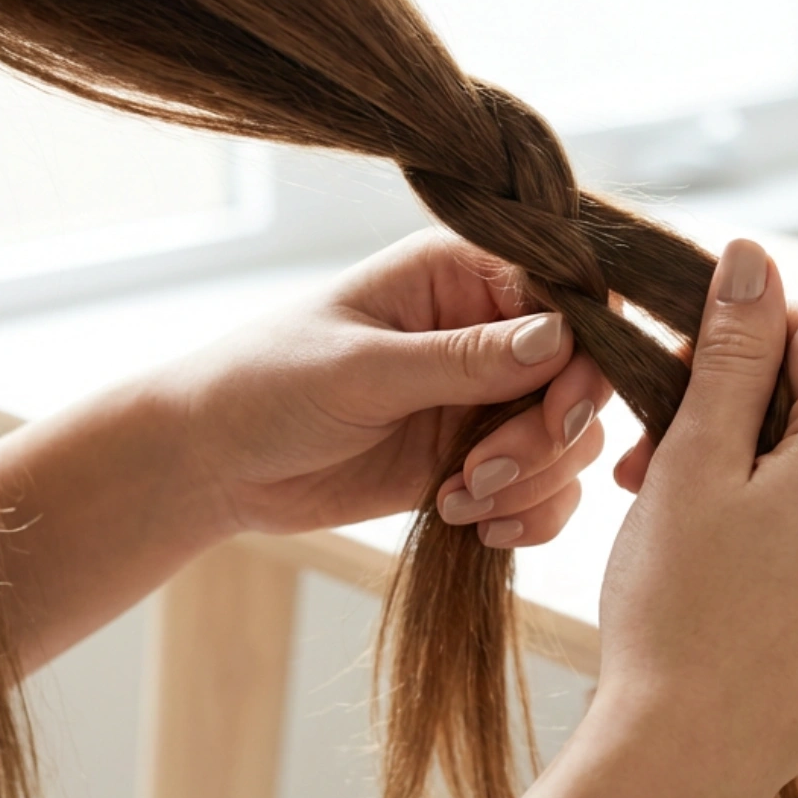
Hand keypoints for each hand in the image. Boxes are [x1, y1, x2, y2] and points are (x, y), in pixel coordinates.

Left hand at [164, 229, 612, 543]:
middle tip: (484, 471)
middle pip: (584, 376)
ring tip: (461, 499)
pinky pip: (548, 487)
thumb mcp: (361, 369)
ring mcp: (487, 396)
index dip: (584, 357)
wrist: (213, 464)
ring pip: (572, 438)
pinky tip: (474, 526)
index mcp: (461, 272)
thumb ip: (464, 359)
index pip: (570, 296)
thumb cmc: (265, 384)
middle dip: (548, 436)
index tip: (555, 414)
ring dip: (533, 481)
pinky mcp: (480, 456)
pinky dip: (528, 514)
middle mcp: (488, 328)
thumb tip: (561, 339)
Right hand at [587, 240, 797, 797]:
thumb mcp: (692, 460)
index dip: (749, 334)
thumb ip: (733, 351)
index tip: (682, 375)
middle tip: (652, 457)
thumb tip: (756, 259)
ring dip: (757, 477)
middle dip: (742, 412)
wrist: (686, 763)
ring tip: (676, 522)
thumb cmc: (676, 609)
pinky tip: (719, 582)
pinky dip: (782, 541)